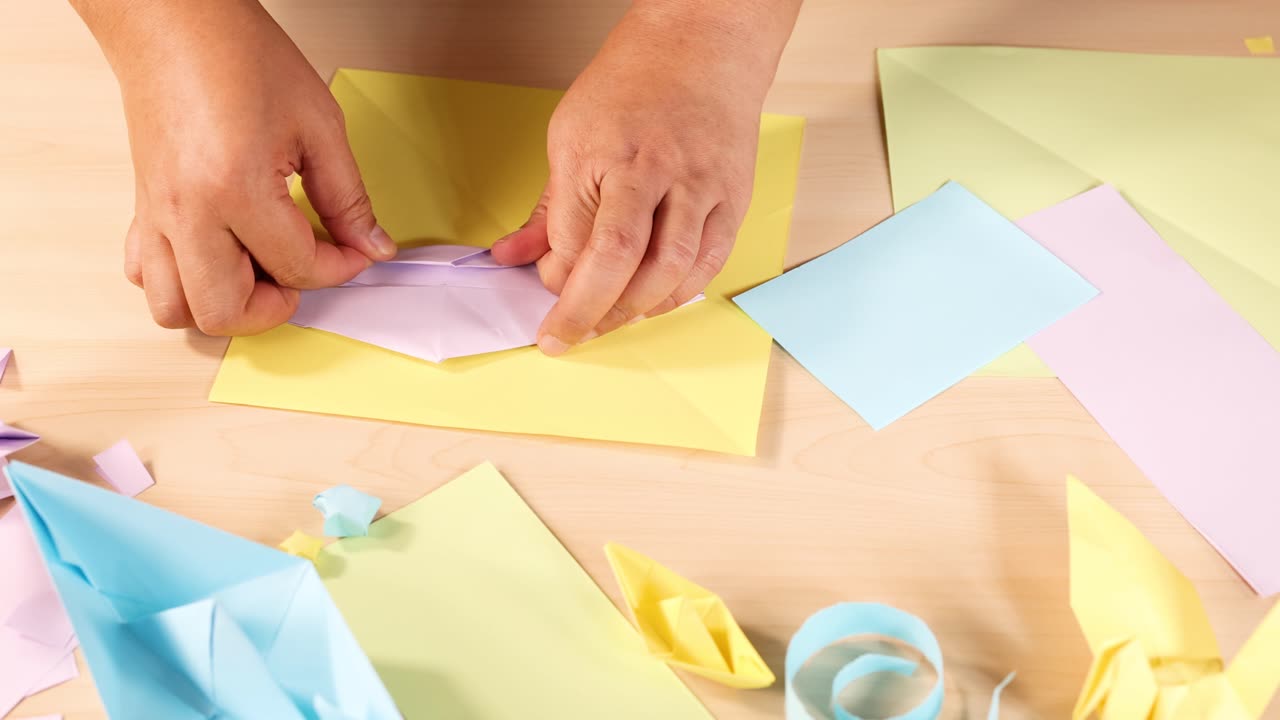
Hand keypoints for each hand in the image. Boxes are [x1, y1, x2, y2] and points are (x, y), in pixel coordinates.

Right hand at [74, 0, 394, 333]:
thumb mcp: (319, 125)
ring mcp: (154, 215)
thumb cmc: (238, 56)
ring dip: (224, 304)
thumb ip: (348, 198)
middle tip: (304, 271)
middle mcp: (184, 213)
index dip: (340, 267)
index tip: (354, 250)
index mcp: (233, 189)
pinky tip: (220, 253)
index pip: (297, 267)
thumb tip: (371, 246)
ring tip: (260, 269)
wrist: (175, 21)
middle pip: (225, 311)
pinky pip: (146, 275)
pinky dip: (183, 283)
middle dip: (277, 306)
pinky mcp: (141, 209)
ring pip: (175, 309)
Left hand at [490, 1, 797, 355]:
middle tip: (565, 337)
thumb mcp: (569, 133)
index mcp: (603, 150)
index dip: (556, 276)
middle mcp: (653, 168)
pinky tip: (653, 303)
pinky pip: (707, 263)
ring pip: (669, 269)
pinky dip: (679, 294)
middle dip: (587, 310)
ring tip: (609, 323)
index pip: (573, 234)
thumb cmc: (633, 86)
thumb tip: (512, 257)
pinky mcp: (732, 198)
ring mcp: (699, 184)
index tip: (548, 289)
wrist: (704, 45)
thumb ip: (548, 206)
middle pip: (619, 258)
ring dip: (634, 309)